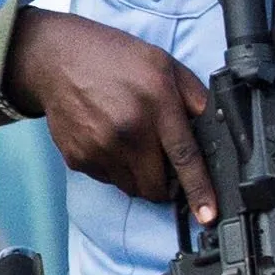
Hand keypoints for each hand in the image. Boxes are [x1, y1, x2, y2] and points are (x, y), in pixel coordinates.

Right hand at [10, 11, 216, 223]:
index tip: (208, 215)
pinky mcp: (79, 158)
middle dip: (167, 184)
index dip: (199, 190)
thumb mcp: (164, 64)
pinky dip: (116, 169)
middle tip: (164, 162)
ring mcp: (100, 147)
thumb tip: (218, 126)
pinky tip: (110, 140)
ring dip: (141, 176)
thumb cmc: (113, 58)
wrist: (56, 59)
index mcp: (156, 104)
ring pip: (133, 188)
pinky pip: (109, 180)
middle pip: (157, 185)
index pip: (184, 157)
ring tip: (133, 143)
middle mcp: (128, 130)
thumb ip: (194, 97)